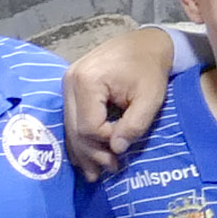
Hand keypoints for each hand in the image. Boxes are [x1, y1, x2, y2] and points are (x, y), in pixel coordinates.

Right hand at [63, 28, 175, 176]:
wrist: (144, 44)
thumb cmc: (150, 69)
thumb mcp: (150, 98)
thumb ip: (135, 124)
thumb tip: (116, 149)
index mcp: (87, 81)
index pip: (90, 126)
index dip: (106, 142)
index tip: (125, 146)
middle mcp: (70, 82)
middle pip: (75, 129)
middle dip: (93, 153)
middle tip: (112, 170)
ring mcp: (66, 85)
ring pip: (70, 127)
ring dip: (84, 151)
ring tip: (98, 173)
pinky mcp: (70, 88)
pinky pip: (71, 119)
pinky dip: (81, 139)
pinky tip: (87, 158)